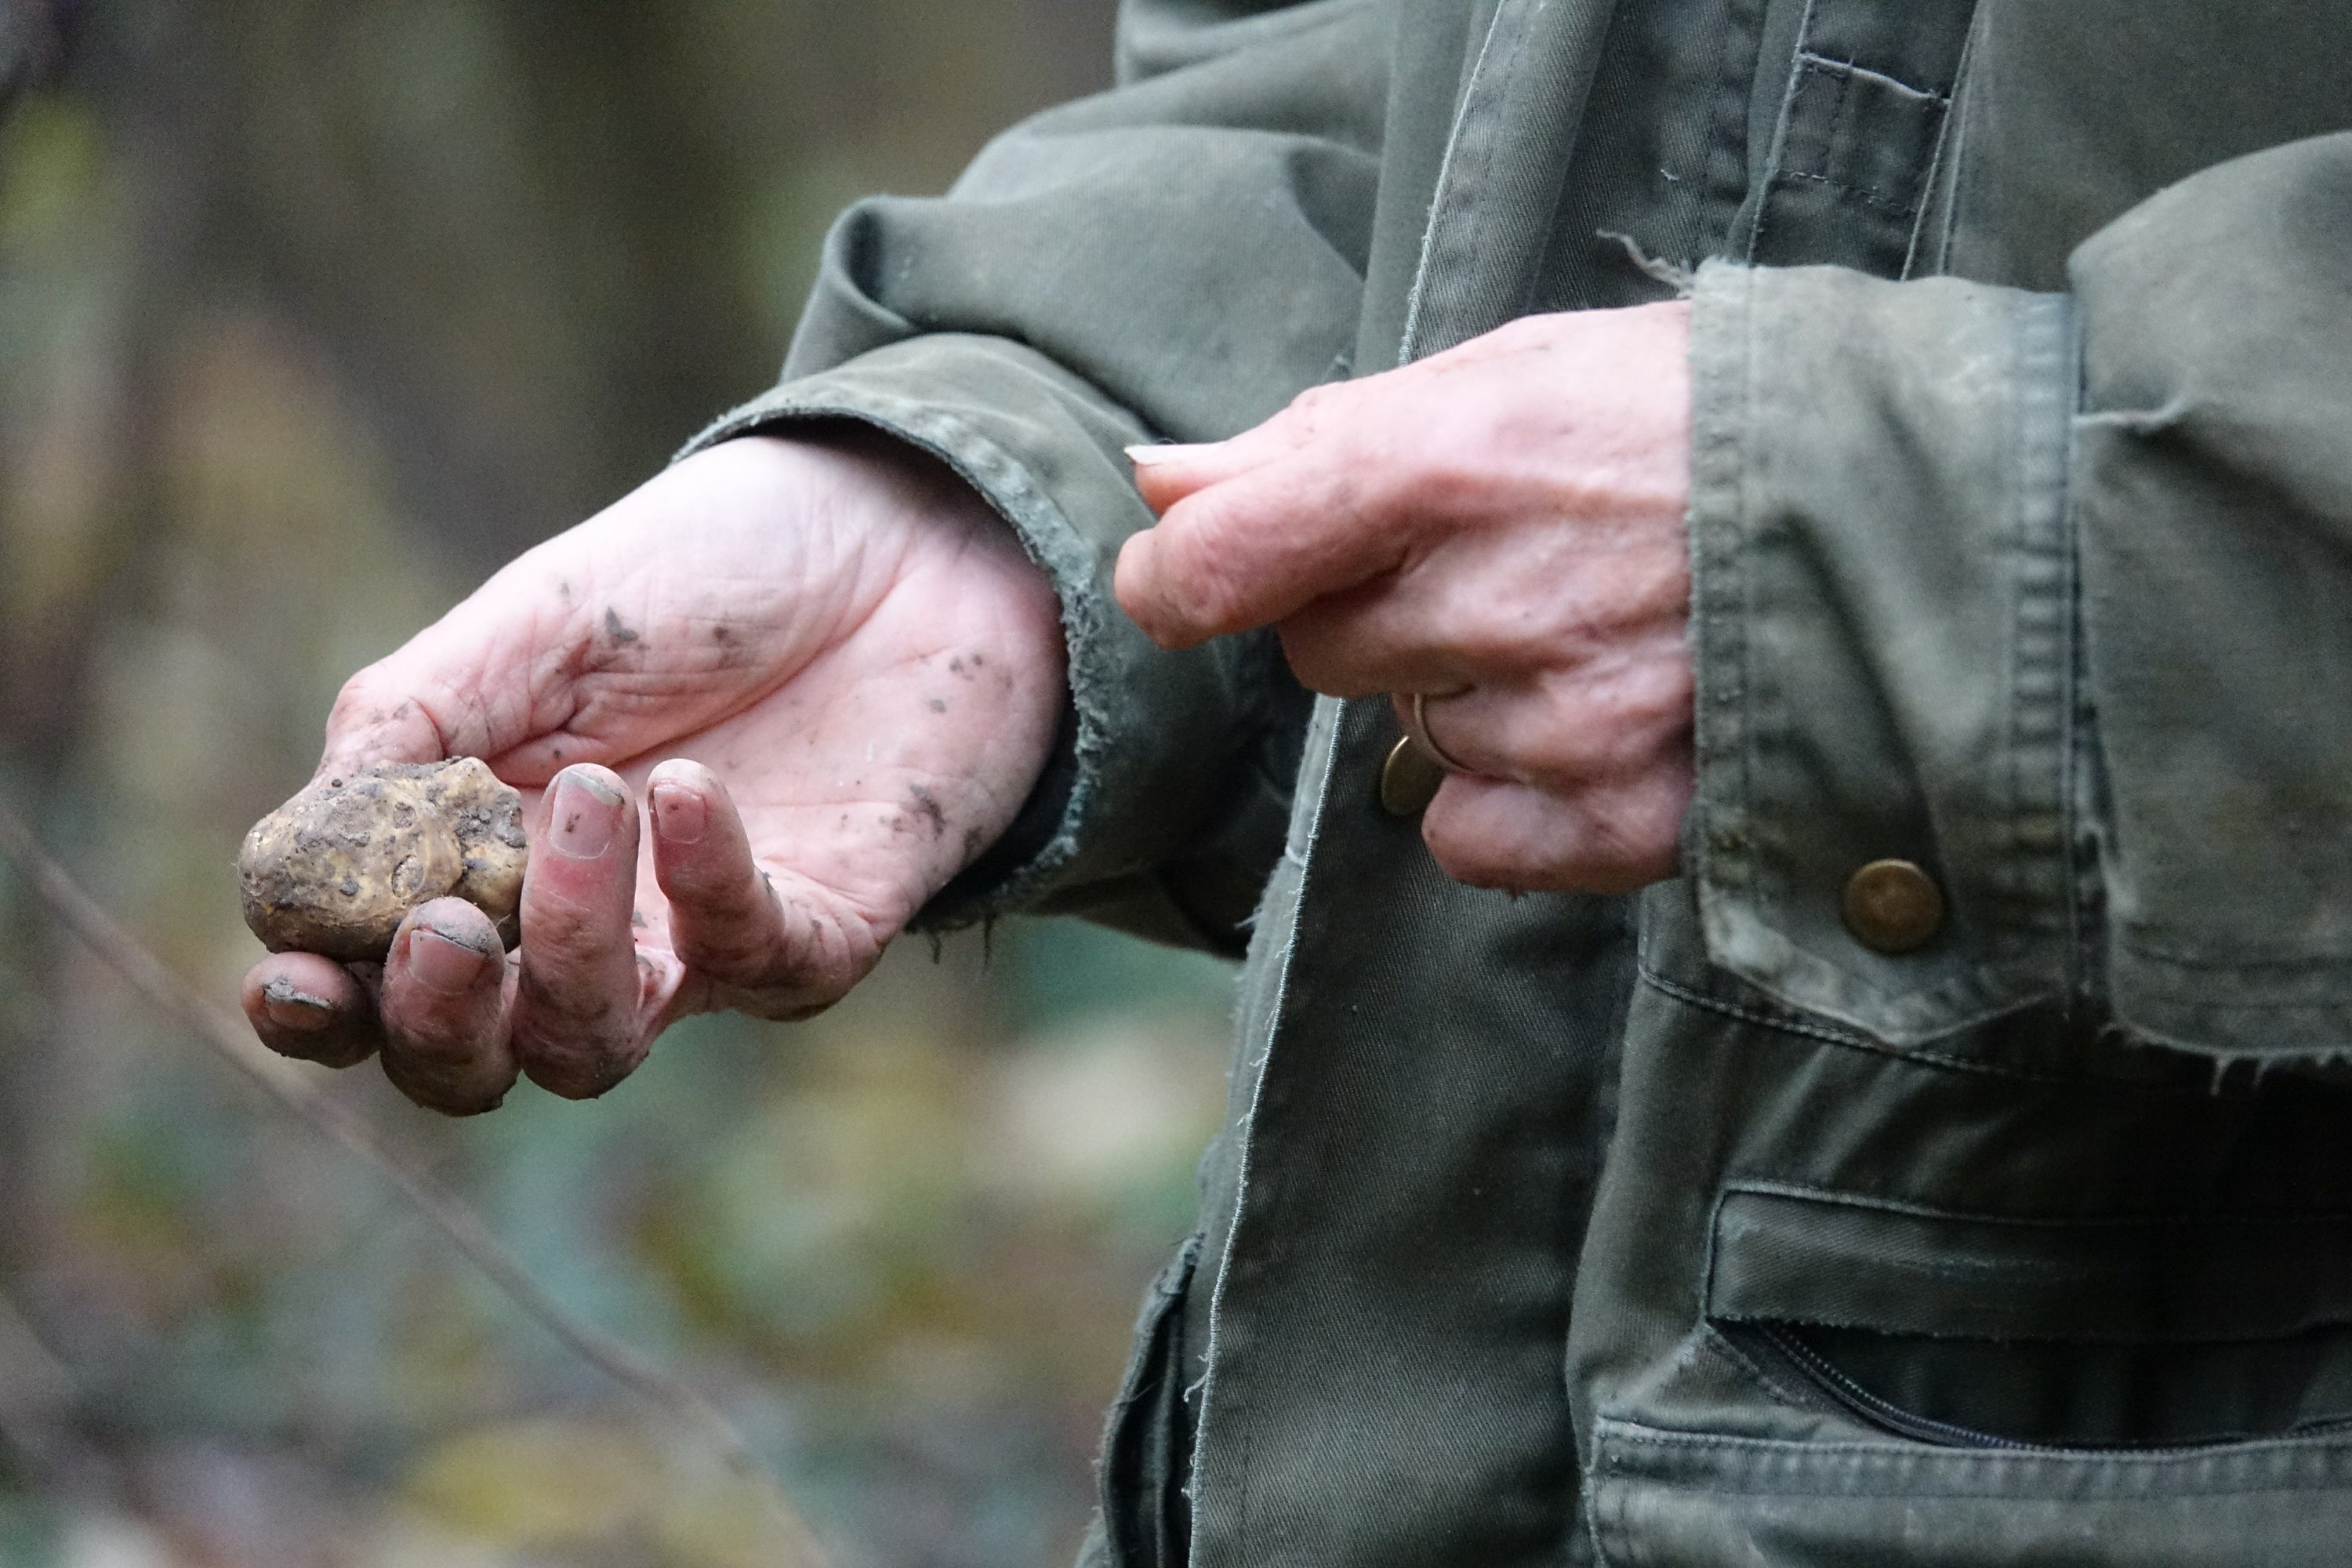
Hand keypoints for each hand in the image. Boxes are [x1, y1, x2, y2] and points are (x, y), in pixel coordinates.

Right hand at [240, 432, 1065, 1113]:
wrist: (898, 531)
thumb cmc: (703, 575)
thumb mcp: (531, 624)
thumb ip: (410, 727)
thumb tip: (288, 854)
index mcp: (478, 854)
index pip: (372, 984)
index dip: (320, 1009)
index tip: (290, 980)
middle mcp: (580, 927)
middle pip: (474, 1061)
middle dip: (437, 1024)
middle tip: (445, 928)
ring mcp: (699, 944)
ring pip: (595, 1046)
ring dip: (569, 949)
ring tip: (591, 798)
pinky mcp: (820, 932)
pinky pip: (751, 961)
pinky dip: (708, 886)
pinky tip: (690, 791)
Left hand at [1116, 302, 1693, 893]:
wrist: (1913, 502)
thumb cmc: (1694, 415)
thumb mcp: (1511, 372)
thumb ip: (1318, 438)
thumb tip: (1162, 484)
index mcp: (1447, 463)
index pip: (1224, 560)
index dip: (1182, 578)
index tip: (1190, 577)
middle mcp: (1494, 600)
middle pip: (1323, 651)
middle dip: (1378, 609)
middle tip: (1500, 559)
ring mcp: (1563, 720)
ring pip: (1412, 737)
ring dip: (1465, 691)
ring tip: (1588, 622)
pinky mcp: (1626, 816)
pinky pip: (1471, 839)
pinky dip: (1510, 794)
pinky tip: (1595, 721)